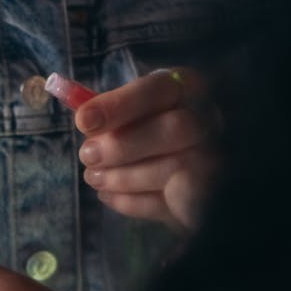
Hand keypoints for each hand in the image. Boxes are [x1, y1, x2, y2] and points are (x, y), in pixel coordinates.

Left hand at [76, 68, 218, 228]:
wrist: (186, 179)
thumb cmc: (149, 131)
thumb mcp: (131, 112)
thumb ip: (109, 109)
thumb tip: (74, 105)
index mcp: (187, 87)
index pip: (160, 88)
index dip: (120, 104)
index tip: (83, 120)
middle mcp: (211, 119)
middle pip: (177, 128)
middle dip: (123, 145)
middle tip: (86, 155)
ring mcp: (216, 159)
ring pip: (174, 167)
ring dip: (122, 176)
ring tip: (93, 177)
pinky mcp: (209, 198)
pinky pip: (171, 202)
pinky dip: (131, 202)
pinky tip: (108, 195)